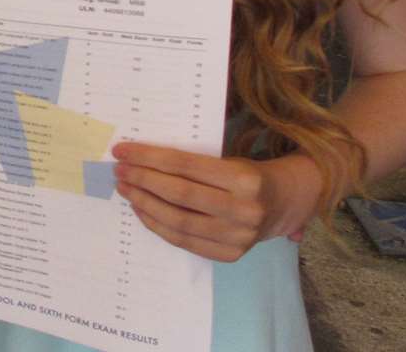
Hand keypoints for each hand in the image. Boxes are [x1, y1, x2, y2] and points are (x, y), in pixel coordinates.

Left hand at [111, 142, 321, 262]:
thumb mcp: (228, 160)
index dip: (149, 157)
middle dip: (142, 180)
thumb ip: (192, 165)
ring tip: (126, 189)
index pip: (185, 165)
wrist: (285, 203)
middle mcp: (243, 209)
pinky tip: (142, 210)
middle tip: (120, 170)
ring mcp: (238, 237)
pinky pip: (184, 241)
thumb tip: (140, 159)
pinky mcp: (230, 255)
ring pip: (178, 221)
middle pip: (179, 194)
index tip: (122, 150)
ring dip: (144, 204)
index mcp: (243, 178)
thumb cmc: (248, 175)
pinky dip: (157, 225)